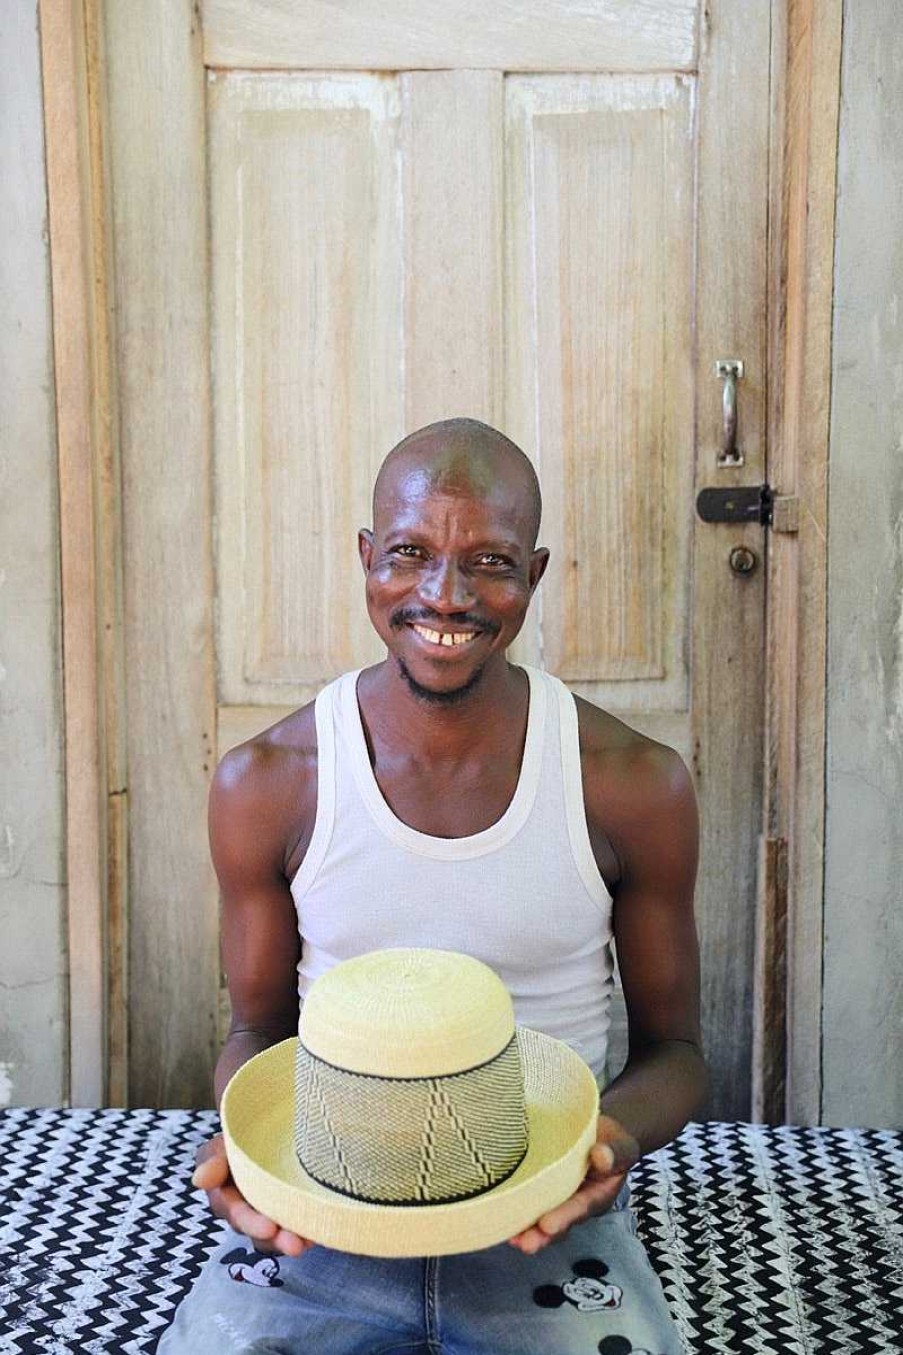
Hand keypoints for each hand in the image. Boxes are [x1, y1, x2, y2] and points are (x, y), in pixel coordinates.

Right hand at [191, 1132, 312, 1256]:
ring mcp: (268, 1214)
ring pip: (275, 1237)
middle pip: (257, 1232)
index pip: (233, 1212)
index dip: (251, 1222)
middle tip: (295, 1244)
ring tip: (310, 1241)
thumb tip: (199, 1179)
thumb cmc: (243, 1135)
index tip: (270, 1228)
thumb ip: (212, 1159)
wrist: (266, 1127)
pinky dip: (308, 1230)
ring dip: (292, 1240)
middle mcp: (245, 1211)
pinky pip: (296, 1227)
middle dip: (275, 1239)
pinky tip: (321, 1229)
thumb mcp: (226, 1140)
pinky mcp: (290, 1212)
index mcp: (224, 1195)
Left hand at [508, 1114, 639, 1253]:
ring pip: (537, 1216)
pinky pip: (525, 1199)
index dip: (564, 1217)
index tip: (548, 1225)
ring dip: (523, 1227)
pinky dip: (511, 1206)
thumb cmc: (610, 1143)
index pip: (580, 1208)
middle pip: (556, 1222)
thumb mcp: (621, 1146)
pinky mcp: (536, 1185)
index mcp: (595, 1196)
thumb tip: (601, 1155)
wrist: (598, 1134)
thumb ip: (615, 1153)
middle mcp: (572, 1203)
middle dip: (540, 1235)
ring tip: (508, 1236)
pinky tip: (495, 1211)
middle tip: (524, 1243)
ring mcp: (554, 1197)